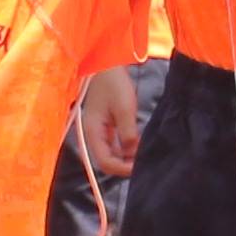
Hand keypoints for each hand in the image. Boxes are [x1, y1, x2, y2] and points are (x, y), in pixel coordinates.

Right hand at [77, 60, 147, 179]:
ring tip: (142, 156)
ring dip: (125, 159)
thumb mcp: (124, 108)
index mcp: (92, 133)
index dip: (122, 169)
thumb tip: (133, 154)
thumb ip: (128, 133)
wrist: (105, 67)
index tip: (140, 167)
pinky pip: (113, 146)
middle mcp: (92, 136)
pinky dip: (125, 150)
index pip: (105, 162)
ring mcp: (97, 133)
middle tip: (143, 164)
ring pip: (110, 155)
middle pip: (107, 162)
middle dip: (124, 166)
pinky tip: (137, 146)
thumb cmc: (113, 84)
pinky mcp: (104, 128)